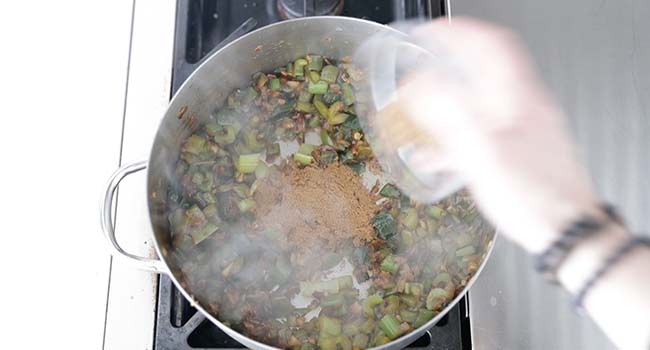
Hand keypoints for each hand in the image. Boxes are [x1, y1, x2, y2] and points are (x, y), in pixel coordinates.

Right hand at [398, 17, 600, 252]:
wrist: (567, 234)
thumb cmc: (533, 196)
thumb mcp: (483, 153)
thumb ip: (449, 116)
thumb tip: (417, 87)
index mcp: (519, 99)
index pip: (492, 46)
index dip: (460, 33)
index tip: (431, 35)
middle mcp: (523, 108)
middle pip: (483, 73)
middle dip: (447, 68)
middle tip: (420, 71)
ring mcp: (520, 131)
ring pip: (478, 104)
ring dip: (446, 106)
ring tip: (418, 116)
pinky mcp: (516, 153)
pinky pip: (480, 133)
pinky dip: (454, 137)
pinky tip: (434, 157)